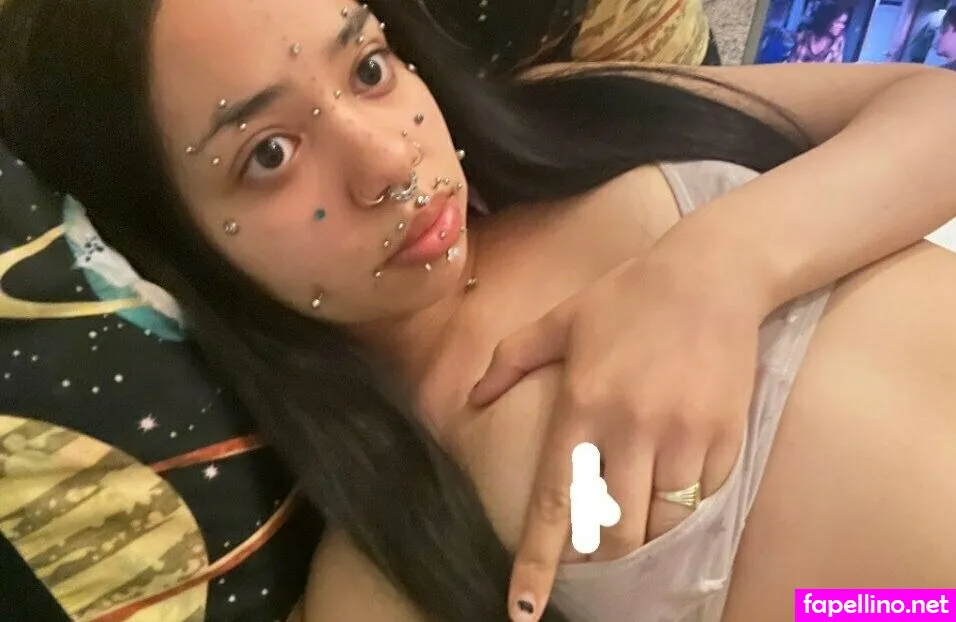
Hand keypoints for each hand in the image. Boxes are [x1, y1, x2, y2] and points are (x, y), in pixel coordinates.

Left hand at [469, 241, 770, 621]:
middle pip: (614, 533)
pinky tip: (670, 489)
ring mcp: (683, 437)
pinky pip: (701, 501)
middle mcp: (633, 430)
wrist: (712, 274)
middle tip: (587, 552)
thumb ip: (509, 360)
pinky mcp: (725, 438)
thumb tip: (471, 398)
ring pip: (661, 527)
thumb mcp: (559, 319)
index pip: (556, 502)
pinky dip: (682, 509)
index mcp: (583, 405)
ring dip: (641, 540)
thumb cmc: (627, 296)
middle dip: (597, 558)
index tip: (523, 611)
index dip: (538, 564)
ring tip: (629, 527)